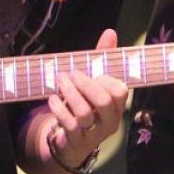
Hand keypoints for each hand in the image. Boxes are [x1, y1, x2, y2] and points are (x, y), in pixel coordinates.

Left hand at [45, 28, 127, 166]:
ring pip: (84, 113)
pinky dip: (59, 109)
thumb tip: (110, 32)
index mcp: (118, 106)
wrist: (72, 142)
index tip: (93, 73)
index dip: (105, 79)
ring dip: (69, 93)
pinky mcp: (76, 142)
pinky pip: (68, 125)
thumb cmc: (87, 105)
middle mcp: (110, 121)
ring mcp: (94, 134)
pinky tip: (52, 99)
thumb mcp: (95, 82)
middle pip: (104, 102)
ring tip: (60, 81)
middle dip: (85, 84)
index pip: (120, 91)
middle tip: (72, 73)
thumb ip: (103, 58)